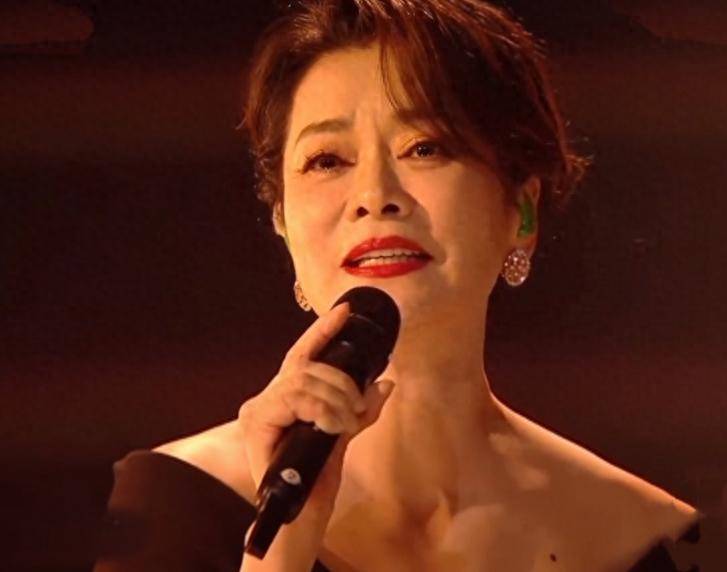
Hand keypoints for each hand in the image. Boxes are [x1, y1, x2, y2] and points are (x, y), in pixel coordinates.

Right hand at [238, 301, 394, 570]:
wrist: (300, 516)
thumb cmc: (317, 479)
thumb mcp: (344, 434)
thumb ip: (361, 408)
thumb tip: (384, 382)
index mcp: (287, 397)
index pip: (304, 353)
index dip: (324, 330)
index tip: (346, 310)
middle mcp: (269, 398)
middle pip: (309, 365)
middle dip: (342, 382)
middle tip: (356, 409)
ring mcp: (259, 409)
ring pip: (304, 379)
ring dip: (335, 399)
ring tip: (345, 424)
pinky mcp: (256, 421)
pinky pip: (295, 397)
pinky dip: (321, 409)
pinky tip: (331, 426)